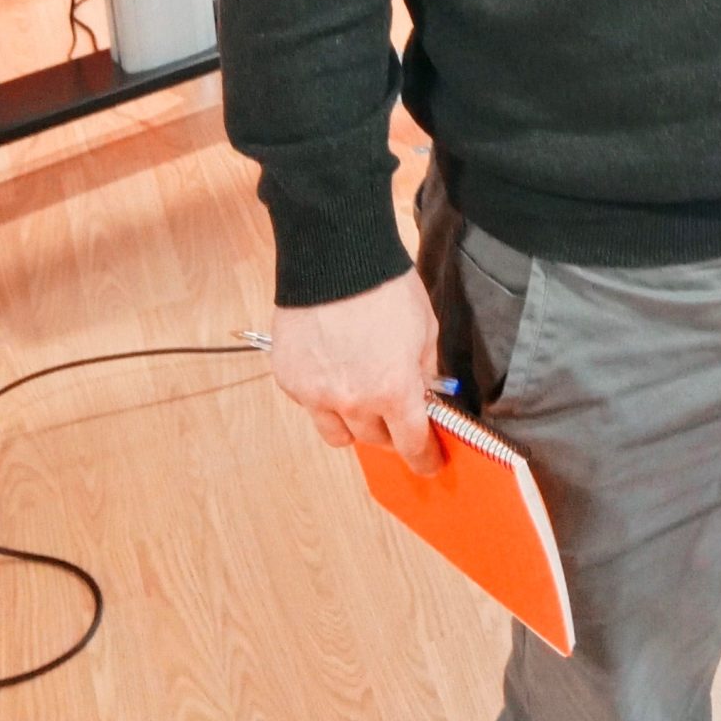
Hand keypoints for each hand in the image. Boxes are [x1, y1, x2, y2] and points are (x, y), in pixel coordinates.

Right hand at [269, 268, 446, 475]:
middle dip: (391, 431)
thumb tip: (425, 393)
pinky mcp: (291, 381)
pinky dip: (324, 395)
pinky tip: (333, 366)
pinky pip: (311, 405)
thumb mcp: (425, 328)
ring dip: (354, 423)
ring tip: (362, 395)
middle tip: (396, 411)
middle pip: (375, 441)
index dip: (424, 458)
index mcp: (393, 390)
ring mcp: (316, 394)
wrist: (336, 258)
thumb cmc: (385, 287)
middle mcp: (353, 401)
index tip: (429, 462)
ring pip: (338, 434)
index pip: (411, 444)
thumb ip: (424, 370)